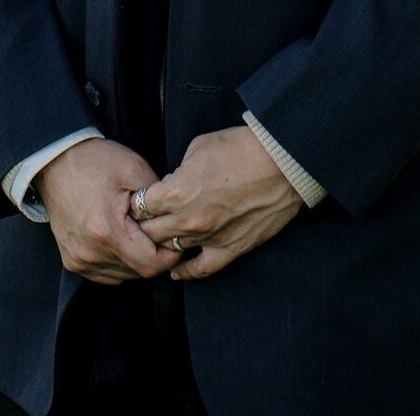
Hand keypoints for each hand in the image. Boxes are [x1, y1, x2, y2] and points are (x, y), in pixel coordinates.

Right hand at [34, 138, 183, 285]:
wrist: (55, 161)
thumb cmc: (94, 162)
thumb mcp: (134, 169)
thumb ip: (158, 200)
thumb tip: (173, 223)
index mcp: (106, 231)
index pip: (150, 265)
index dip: (169, 254)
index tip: (175, 237)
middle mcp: (90, 253)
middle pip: (138, 272)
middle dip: (153, 254)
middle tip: (156, 229)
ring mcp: (79, 260)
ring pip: (123, 275)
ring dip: (136, 258)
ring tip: (135, 230)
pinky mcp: (72, 262)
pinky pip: (106, 273)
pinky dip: (119, 261)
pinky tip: (120, 237)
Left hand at [131, 127, 302, 281]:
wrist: (282, 163)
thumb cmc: (241, 147)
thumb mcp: (199, 146)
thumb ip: (180, 169)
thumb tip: (175, 181)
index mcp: (176, 191)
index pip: (139, 206)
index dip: (137, 201)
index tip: (139, 199)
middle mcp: (187, 220)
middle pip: (149, 232)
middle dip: (144, 224)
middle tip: (144, 220)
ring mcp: (208, 238)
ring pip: (170, 251)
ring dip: (163, 244)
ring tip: (157, 239)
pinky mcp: (230, 249)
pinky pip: (201, 269)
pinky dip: (186, 273)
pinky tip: (176, 272)